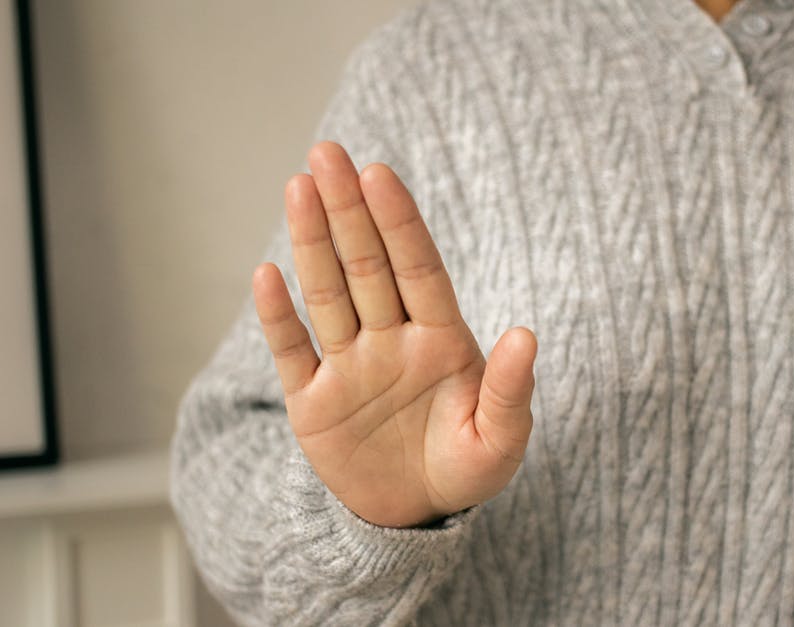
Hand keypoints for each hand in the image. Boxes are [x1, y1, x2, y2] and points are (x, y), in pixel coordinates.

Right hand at [252, 141, 537, 527]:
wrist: (417, 516)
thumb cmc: (467, 469)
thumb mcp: (500, 439)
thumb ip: (511, 389)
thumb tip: (525, 335)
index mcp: (441, 340)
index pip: (417, 269)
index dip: (398, 222)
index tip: (379, 174)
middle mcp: (391, 341)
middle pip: (366, 266)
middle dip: (348, 211)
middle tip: (326, 153)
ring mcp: (349, 367)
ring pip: (327, 294)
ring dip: (312, 243)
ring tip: (298, 187)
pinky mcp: (313, 403)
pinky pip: (293, 352)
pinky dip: (279, 317)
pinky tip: (267, 274)